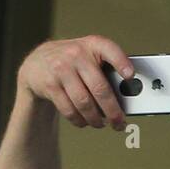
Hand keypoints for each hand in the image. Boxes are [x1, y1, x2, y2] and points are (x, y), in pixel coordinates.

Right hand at [18, 35, 133, 129]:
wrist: (38, 63)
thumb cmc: (73, 63)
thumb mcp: (88, 56)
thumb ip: (105, 69)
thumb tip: (123, 99)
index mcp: (92, 44)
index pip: (110, 50)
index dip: (121, 62)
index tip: (131, 76)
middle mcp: (77, 54)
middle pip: (99, 88)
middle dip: (112, 111)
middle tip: (119, 123)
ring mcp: (61, 69)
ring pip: (84, 103)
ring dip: (95, 119)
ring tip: (100, 124)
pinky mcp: (50, 85)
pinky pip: (69, 110)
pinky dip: (79, 120)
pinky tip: (84, 122)